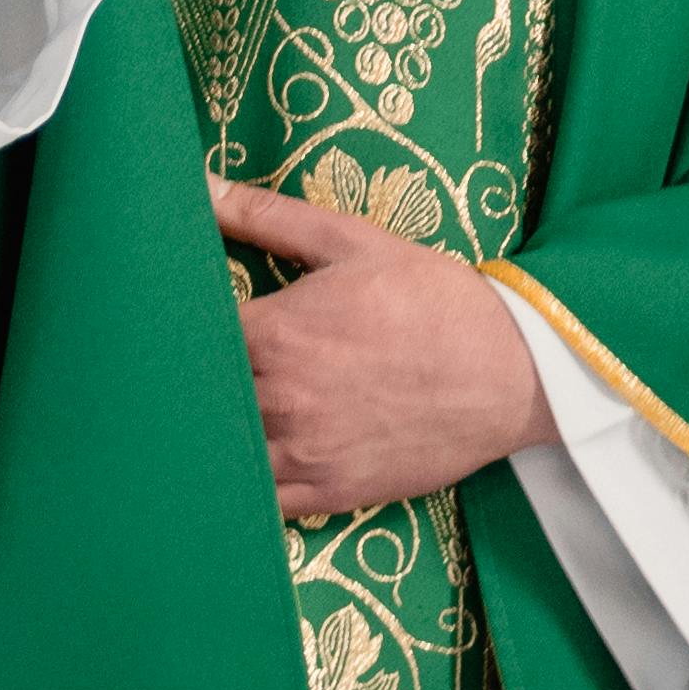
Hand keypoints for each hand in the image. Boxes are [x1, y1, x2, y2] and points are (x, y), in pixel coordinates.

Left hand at [214, 180, 558, 515]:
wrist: (509, 370)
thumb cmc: (430, 298)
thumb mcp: (351, 240)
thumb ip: (267, 215)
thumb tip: (199, 187)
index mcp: (276, 332)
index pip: (190, 337)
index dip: (180, 329)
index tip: (179, 322)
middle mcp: (279, 398)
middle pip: (198, 396)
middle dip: (194, 379)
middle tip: (184, 369)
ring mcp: (302, 453)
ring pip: (222, 450)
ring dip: (215, 430)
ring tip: (215, 411)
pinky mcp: (327, 494)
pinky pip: (258, 502)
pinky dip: (243, 482)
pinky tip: (245, 457)